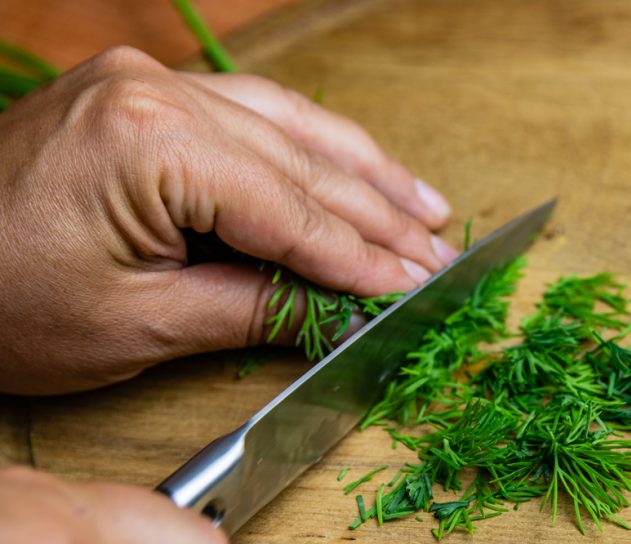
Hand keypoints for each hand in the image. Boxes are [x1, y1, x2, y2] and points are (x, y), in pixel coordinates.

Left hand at [0, 47, 457, 394]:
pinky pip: (254, 114)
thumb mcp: (138, 325)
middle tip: (440, 257)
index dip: (364, 260)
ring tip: (429, 209)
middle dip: (379, 218)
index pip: (292, 211)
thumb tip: (341, 312)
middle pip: (303, 164)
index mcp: (153, 142)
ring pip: (293, 125)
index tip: (418, 289)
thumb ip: (254, 308)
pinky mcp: (143, 90)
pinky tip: (358, 167)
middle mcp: (158, 90)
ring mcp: (149, 80)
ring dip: (366, 172)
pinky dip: (313, 148)